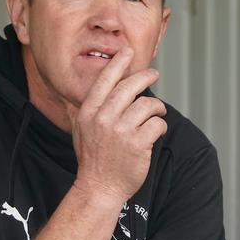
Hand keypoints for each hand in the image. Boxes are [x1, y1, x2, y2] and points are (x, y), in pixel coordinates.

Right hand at [70, 47, 166, 202]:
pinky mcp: (137, 144)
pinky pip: (157, 125)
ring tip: (157, 112)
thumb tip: (79, 95)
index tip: (128, 51)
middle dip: (145, 76)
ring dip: (156, 107)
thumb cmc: (91, 159)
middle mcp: (103, 119)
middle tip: (153, 73)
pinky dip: (160, 126)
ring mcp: (121, 132)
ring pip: (147, 105)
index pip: (105, 81)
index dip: (118, 63)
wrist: (98, 188)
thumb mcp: (79, 131)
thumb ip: (81, 111)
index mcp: (89, 113)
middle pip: (130, 87)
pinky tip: (156, 131)